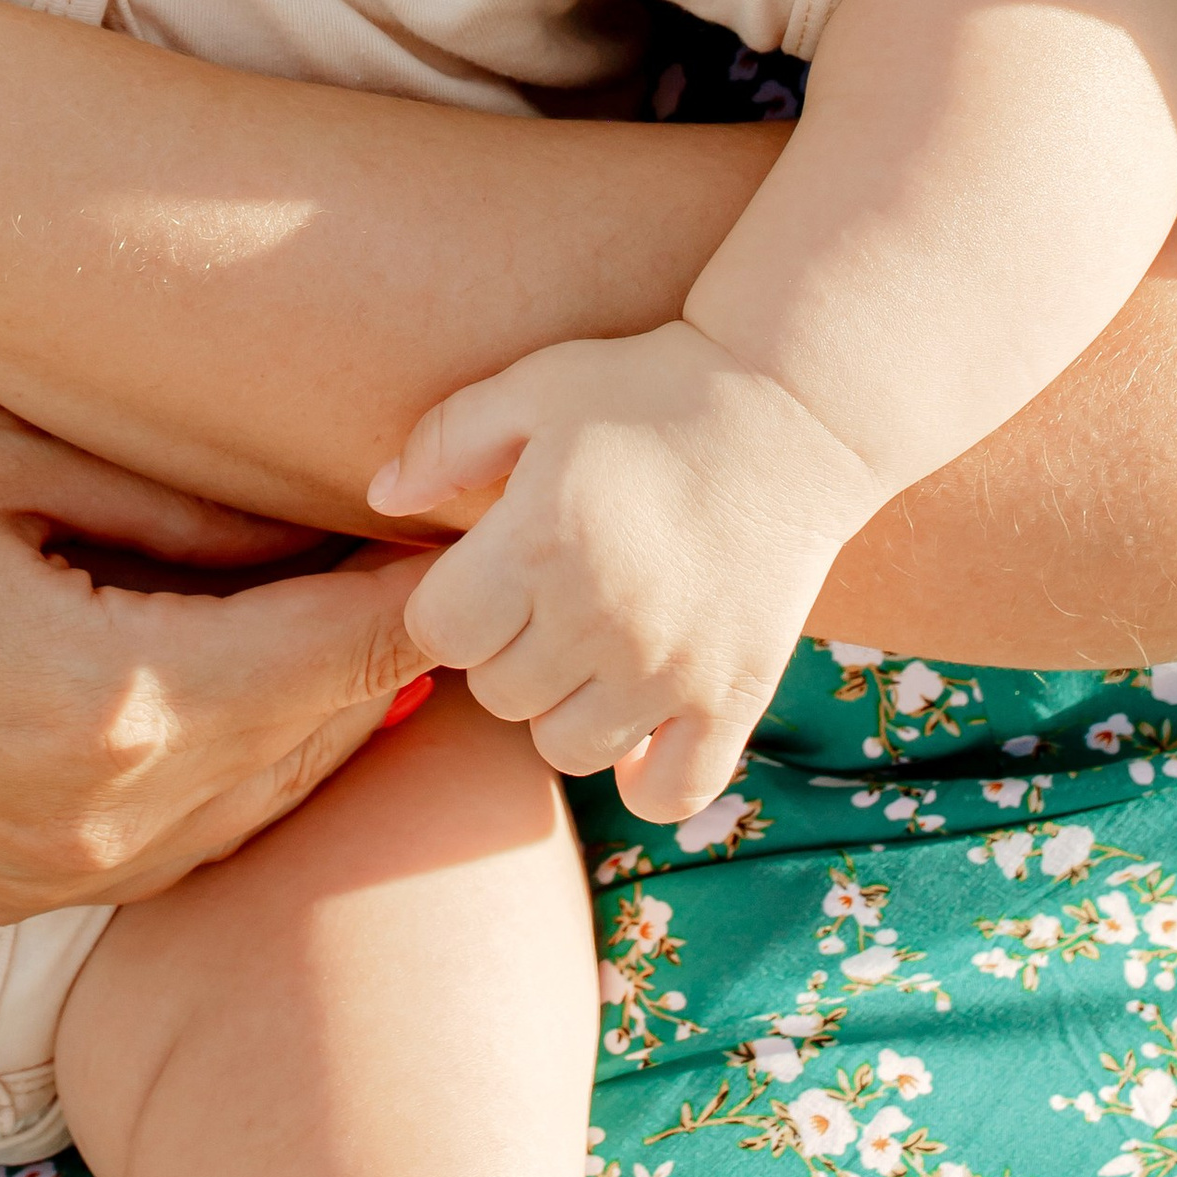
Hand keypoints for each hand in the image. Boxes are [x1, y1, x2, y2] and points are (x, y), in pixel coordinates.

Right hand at [0, 388, 434, 919]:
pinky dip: (243, 768)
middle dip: (393, 650)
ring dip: (326, 714)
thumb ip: (190, 509)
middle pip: (323, 734)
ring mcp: (61, 874)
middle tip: (453, 558)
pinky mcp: (22, 895)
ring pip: (265, 800)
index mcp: (110, 693)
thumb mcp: (18, 463)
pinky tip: (258, 688)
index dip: (417, 582)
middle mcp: (101, 812)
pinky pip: (185, 841)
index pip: (340, 648)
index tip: (473, 519)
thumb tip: (338, 523)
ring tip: (372, 611)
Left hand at [370, 323, 876, 824]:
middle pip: (494, 695)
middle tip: (540, 599)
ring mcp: (670, 668)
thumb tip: (382, 497)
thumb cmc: (650, 387)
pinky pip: (669, 792)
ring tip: (588, 647)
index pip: (436, 635)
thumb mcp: (536, 384)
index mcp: (539, 541)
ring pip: (565, 748)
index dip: (446, 606)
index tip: (481, 574)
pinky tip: (641, 722)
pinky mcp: (736, 697)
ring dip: (563, 707)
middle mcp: (598, 617)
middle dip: (501, 650)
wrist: (794, 411)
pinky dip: (646, 775)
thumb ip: (448, 439)